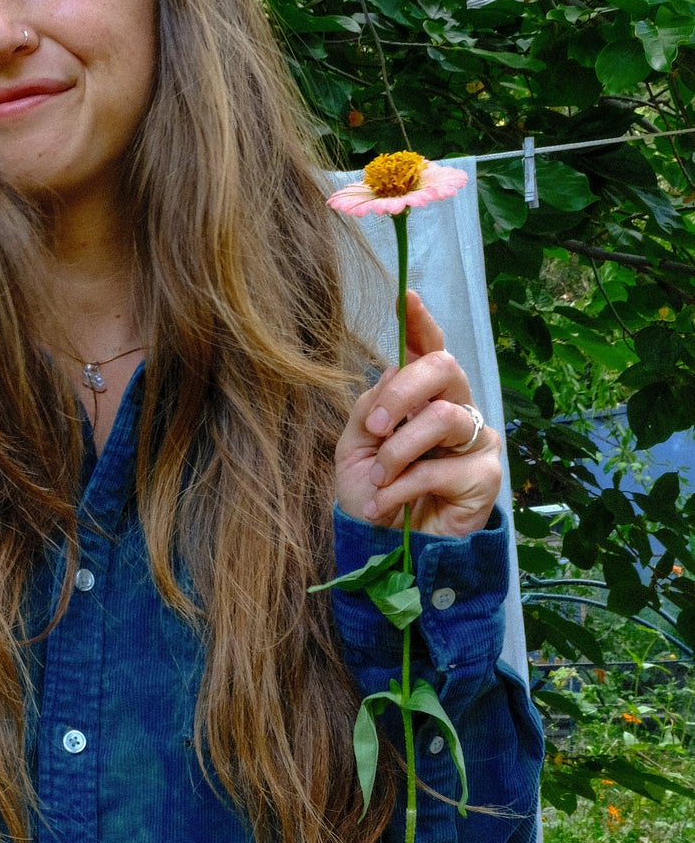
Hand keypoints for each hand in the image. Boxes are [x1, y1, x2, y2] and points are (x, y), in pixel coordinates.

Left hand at [334, 292, 501, 537]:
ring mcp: (476, 440)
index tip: (406, 296)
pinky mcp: (487, 475)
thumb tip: (394, 367)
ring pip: (442, 418)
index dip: (420, 321)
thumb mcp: (356, 447)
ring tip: (380, 479)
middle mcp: (455, 409)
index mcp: (422, 397)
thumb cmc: (373, 494)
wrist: (384, 547)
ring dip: (398, 451)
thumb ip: (371, 406)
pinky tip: (390, 504)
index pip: (427, 350)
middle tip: (375, 425)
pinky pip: (442, 468)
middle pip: (442, 368)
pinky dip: (404, 487)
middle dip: (402, 391)